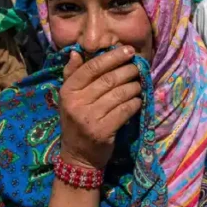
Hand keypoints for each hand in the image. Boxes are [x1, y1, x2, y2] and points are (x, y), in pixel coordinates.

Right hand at [59, 46, 142, 169]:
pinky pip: (125, 110)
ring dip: (134, 86)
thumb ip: (72, 74)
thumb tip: (76, 52)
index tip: (128, 50)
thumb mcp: (68, 98)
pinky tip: (138, 101)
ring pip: (120, 94)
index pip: (91, 68)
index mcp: (67, 91)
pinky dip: (135, 103)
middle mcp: (76, 103)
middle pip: (109, 79)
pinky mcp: (103, 131)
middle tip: (138, 67)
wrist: (78, 156)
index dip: (112, 57)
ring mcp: (89, 118)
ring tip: (139, 84)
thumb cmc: (76, 121)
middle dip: (128, 70)